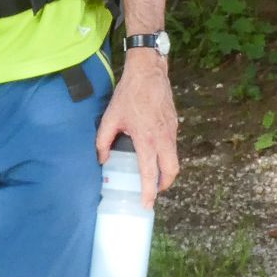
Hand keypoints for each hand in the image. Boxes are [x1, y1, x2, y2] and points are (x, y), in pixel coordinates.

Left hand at [95, 51, 178, 206]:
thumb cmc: (129, 94)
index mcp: (147, 139)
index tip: (146, 204)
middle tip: (152, 191)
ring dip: (165, 170)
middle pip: (171, 171)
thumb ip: (103, 141)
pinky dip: (166, 154)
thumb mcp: (110, 118)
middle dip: (164, 185)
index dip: (148, 191)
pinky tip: (153, 150)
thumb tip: (102, 159)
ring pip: (174, 159)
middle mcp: (163, 138)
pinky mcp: (174, 123)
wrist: (149, 72)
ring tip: (151, 174)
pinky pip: (172, 145)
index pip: (150, 172)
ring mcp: (171, 130)